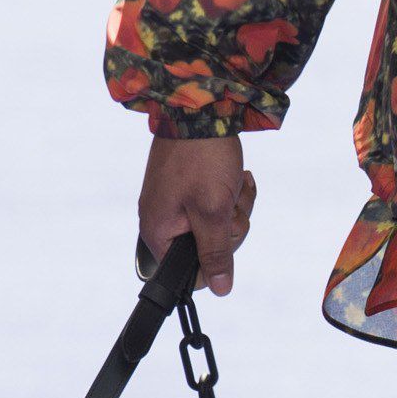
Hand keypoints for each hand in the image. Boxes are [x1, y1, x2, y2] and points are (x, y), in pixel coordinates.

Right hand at [138, 134, 256, 297]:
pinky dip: (232, 193)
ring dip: (235, 206)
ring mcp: (176, 203)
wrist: (199, 108)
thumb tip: (221, 289)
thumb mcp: (214, 211)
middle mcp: (163, 220)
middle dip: (229, 226)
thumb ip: (216, 253)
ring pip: (218, 225)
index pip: (188, 273)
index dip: (214, 262)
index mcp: (159, 232)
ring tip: (234, 183)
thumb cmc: (202, 159)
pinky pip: (217, 204)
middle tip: (229, 202)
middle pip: (207, 248)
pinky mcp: (189, 187)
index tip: (225, 236)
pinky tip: (237, 176)